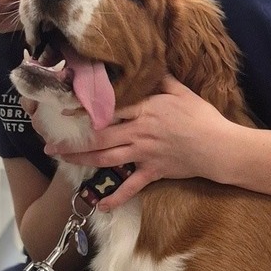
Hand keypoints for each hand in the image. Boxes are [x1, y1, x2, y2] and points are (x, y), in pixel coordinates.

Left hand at [42, 75, 236, 210]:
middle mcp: (139, 132)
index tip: (64, 112)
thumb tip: (150, 66)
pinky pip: (131, 187)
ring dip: (82, 161)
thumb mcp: (182, 92)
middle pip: (99, 137)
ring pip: (106, 159)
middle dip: (73, 141)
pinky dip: (115, 197)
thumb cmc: (202, 117)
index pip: (108, 110)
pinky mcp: (152, 172)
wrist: (218, 146)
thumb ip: (162, 80)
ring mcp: (144, 154)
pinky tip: (99, 204)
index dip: (84, 111)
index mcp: (144, 110)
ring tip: (63, 162)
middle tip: (51, 145)